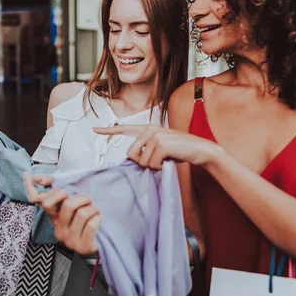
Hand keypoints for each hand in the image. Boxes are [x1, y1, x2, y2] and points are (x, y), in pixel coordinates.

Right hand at [24, 172, 100, 254]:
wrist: (103, 237)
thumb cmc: (87, 215)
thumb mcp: (72, 198)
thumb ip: (55, 185)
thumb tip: (36, 177)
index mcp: (53, 215)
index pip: (37, 200)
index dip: (30, 187)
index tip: (28, 175)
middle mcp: (58, 228)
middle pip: (68, 205)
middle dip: (83, 198)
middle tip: (88, 201)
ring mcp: (69, 239)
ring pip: (82, 214)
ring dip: (93, 209)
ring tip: (94, 212)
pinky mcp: (82, 246)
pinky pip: (91, 225)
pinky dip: (98, 218)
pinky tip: (98, 220)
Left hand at [93, 125, 219, 169]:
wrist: (201, 150)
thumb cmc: (180, 152)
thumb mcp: (160, 149)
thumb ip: (146, 150)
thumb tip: (133, 159)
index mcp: (147, 128)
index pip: (124, 128)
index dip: (108, 130)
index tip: (94, 129)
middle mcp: (149, 129)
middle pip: (130, 154)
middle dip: (142, 163)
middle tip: (158, 161)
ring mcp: (155, 135)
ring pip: (141, 161)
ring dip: (153, 166)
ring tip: (165, 159)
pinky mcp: (161, 144)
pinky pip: (151, 163)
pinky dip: (159, 167)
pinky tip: (169, 160)